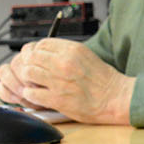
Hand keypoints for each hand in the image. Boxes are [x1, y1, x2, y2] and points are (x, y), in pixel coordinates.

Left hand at [0, 38, 133, 124]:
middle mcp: (64, 63)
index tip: (37, 59)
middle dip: (29, 64)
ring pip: (28, 73)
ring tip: (34, 84)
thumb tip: (45, 52)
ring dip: (28, 79)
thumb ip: (66, 52)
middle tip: (32, 73)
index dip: (36, 52)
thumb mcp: (87, 56)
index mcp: (72, 50)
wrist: (116, 98)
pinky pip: (31, 93)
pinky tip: (37, 95)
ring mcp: (59, 81)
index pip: (41, 44)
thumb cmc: (103, 79)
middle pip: (31, 57)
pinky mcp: (57, 99)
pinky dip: (30, 95)